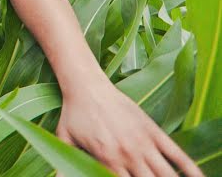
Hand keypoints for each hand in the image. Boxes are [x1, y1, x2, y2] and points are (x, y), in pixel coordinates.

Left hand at [56, 81, 202, 176]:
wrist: (87, 85)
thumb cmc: (74, 114)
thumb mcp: (64, 140)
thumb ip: (63, 164)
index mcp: (107, 159)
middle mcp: (128, 154)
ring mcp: (143, 142)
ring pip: (166, 175)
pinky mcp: (153, 131)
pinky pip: (177, 154)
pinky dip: (190, 168)